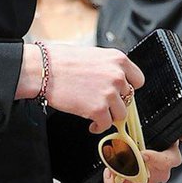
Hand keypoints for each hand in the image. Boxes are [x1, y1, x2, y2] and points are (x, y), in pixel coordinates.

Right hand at [21, 42, 143, 133]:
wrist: (43, 70)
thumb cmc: (60, 61)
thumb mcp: (92, 55)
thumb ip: (107, 67)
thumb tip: (112, 81)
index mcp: (117, 59)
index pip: (138, 80)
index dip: (128, 89)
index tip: (120, 93)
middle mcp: (117, 75)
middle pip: (129, 98)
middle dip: (116, 103)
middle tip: (104, 104)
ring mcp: (109, 93)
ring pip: (121, 114)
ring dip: (109, 116)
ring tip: (97, 115)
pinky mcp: (98, 109)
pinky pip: (106, 125)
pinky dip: (99, 127)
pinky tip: (92, 124)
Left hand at [101, 130, 181, 182]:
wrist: (135, 135)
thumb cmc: (155, 130)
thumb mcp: (170, 125)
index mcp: (170, 158)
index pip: (168, 162)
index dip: (156, 159)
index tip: (143, 153)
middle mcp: (159, 173)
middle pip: (150, 176)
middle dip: (135, 167)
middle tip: (122, 156)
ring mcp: (144, 182)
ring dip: (122, 174)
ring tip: (112, 162)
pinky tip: (108, 172)